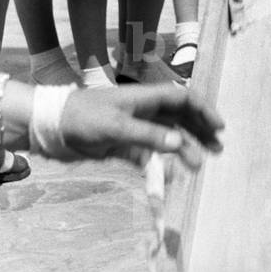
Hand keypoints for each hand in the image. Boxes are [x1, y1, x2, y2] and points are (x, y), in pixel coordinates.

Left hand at [59, 83, 223, 167]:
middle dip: (200, 131)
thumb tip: (180, 144)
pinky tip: (170, 174)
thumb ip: (148, 136)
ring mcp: (134, 128)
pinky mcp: (123, 145)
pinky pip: (149, 154)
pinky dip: (161, 163)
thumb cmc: (84, 117)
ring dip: (184, 148)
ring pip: (167, 137)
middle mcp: (145, 111)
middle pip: (180, 118)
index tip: (219, 128)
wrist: (51, 126)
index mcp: (147, 97)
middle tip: (217, 149)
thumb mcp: (116, 127)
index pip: (183, 99)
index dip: (204, 110)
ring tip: (198, 165)